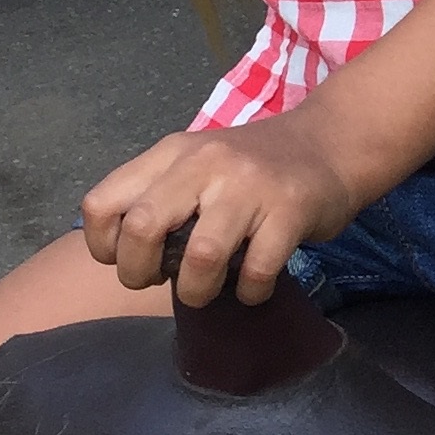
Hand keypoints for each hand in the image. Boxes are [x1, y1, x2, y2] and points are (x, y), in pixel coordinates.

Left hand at [81, 107, 359, 306]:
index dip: (106, 247)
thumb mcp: (197, 165)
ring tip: (208, 290)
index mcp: (173, 152)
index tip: (133, 258)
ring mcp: (250, 184)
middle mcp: (206, 162)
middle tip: (162, 280)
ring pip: (200, 256)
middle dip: (140, 273)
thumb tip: (125, 257)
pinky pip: (256, 270)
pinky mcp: (290, 208)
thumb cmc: (254, 166)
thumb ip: (159, 196)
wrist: (333, 141)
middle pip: (142, 228)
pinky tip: (254, 286)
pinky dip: (249, 292)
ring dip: (197, 291)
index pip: (102, 204)